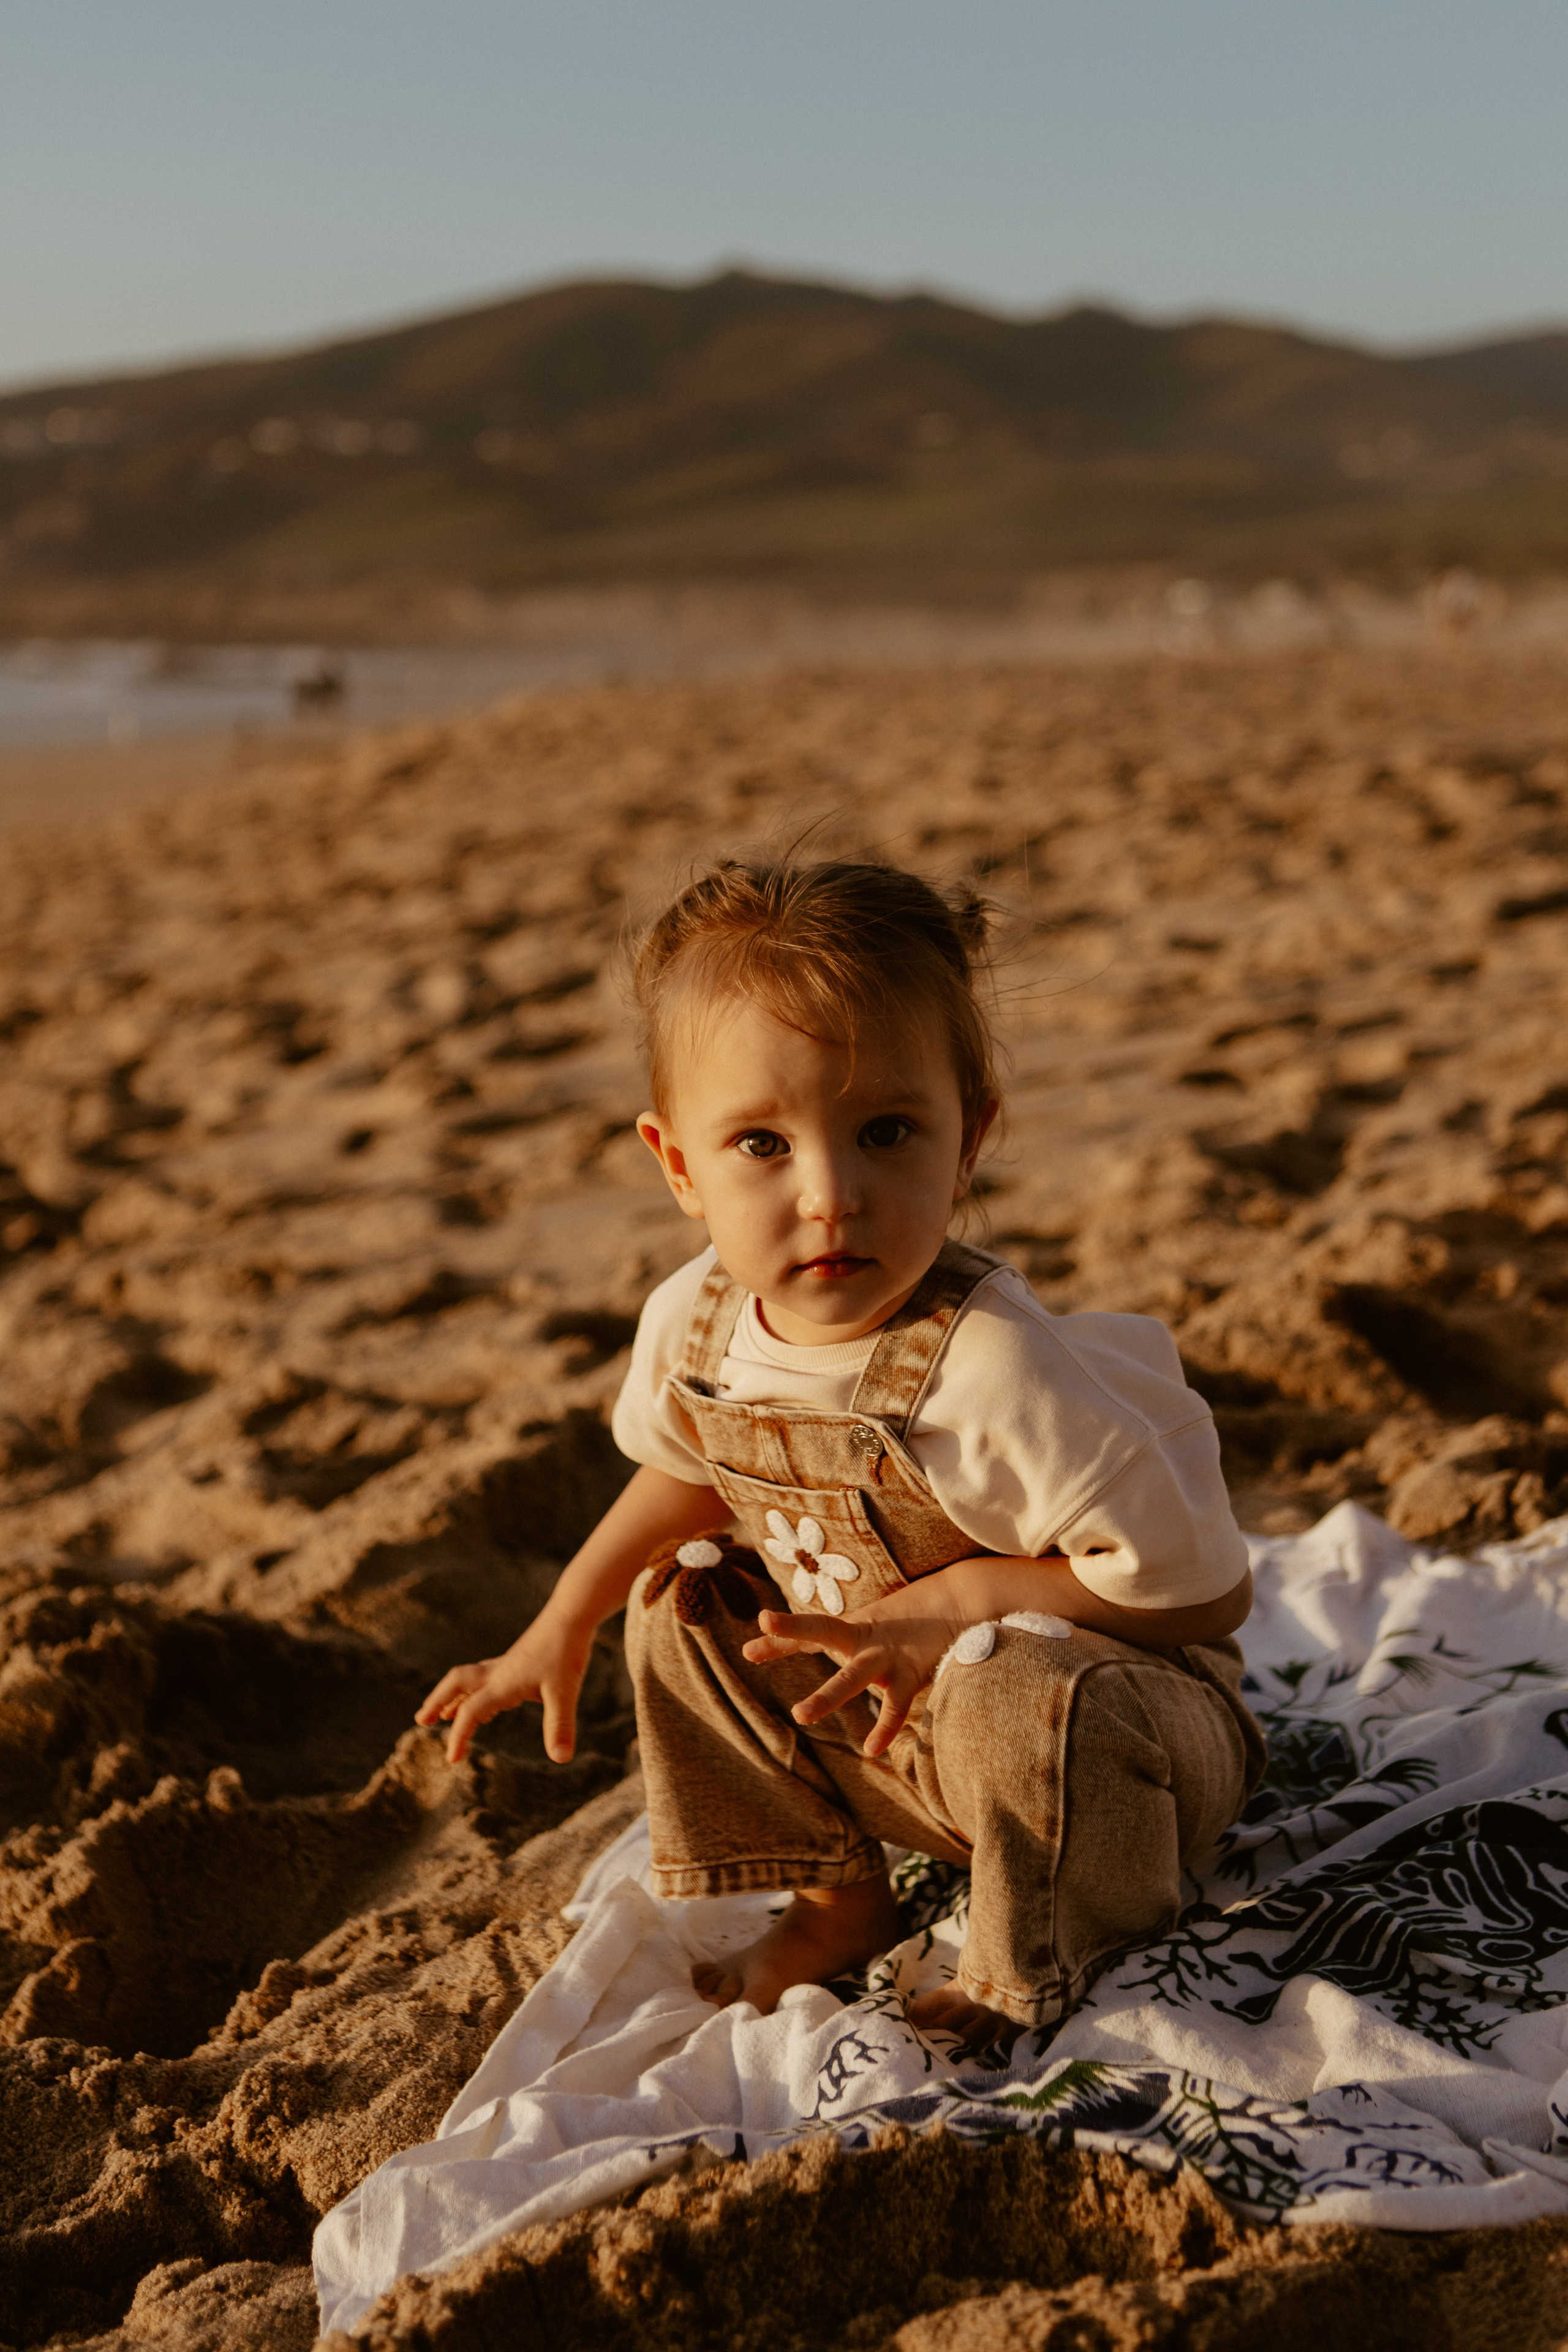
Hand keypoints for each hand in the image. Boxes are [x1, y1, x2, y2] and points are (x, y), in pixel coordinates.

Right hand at [415, 1608, 593, 1764]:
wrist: (571, 1614)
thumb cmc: (567, 1650)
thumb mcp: (565, 1692)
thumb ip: (560, 1725)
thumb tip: (561, 1759)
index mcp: (503, 1683)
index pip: (470, 1712)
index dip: (458, 1736)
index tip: (451, 1760)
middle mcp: (498, 1673)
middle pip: (456, 1684)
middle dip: (436, 1702)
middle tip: (421, 1720)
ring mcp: (505, 1665)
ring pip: (468, 1679)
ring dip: (452, 1696)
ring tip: (442, 1714)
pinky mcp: (516, 1660)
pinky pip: (485, 1677)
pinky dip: (474, 1691)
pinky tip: (484, 1700)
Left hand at [743, 1601, 954, 1758]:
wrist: (964, 1600)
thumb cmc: (919, 1618)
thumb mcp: (879, 1627)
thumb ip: (856, 1641)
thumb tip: (834, 1653)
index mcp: (856, 1628)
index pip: (810, 1631)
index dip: (779, 1639)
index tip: (748, 1650)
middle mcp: (865, 1638)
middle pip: (820, 1631)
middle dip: (787, 1637)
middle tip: (750, 1648)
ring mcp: (887, 1655)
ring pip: (851, 1676)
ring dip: (825, 1695)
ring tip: (800, 1715)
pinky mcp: (912, 1672)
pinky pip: (896, 1705)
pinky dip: (885, 1726)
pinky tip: (870, 1749)